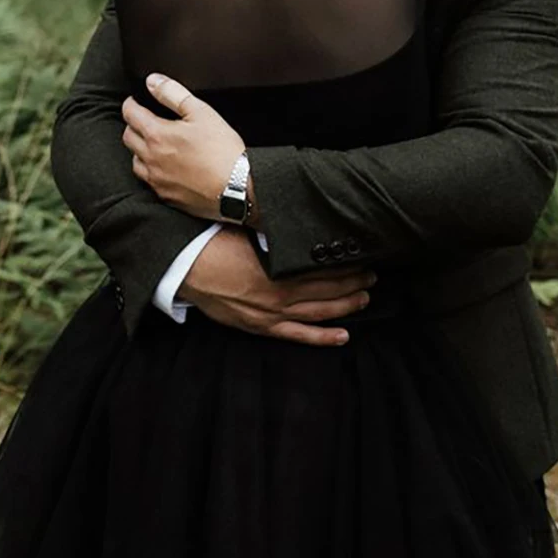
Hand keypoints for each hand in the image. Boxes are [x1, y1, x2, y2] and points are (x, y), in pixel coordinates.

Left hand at [122, 73, 245, 221]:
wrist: (237, 189)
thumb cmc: (223, 151)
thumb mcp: (202, 112)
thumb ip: (173, 94)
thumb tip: (153, 81)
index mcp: (157, 135)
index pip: (130, 114)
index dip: (131, 104)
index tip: (134, 101)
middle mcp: (151, 158)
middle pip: (128, 137)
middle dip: (133, 125)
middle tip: (143, 120)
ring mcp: (157, 180)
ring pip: (135, 161)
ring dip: (139, 150)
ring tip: (153, 144)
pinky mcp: (165, 196)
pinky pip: (148, 181)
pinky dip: (151, 171)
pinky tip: (164, 167)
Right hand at [182, 228, 375, 345]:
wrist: (185, 267)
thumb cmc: (213, 243)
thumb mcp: (248, 230)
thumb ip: (276, 232)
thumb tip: (298, 221)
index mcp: (278, 267)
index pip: (324, 266)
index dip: (346, 262)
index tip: (362, 255)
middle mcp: (280, 293)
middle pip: (328, 288)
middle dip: (354, 282)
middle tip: (373, 274)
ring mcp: (272, 313)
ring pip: (320, 312)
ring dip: (346, 305)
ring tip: (366, 297)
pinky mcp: (262, 326)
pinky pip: (299, 335)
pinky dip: (323, 336)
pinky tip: (343, 334)